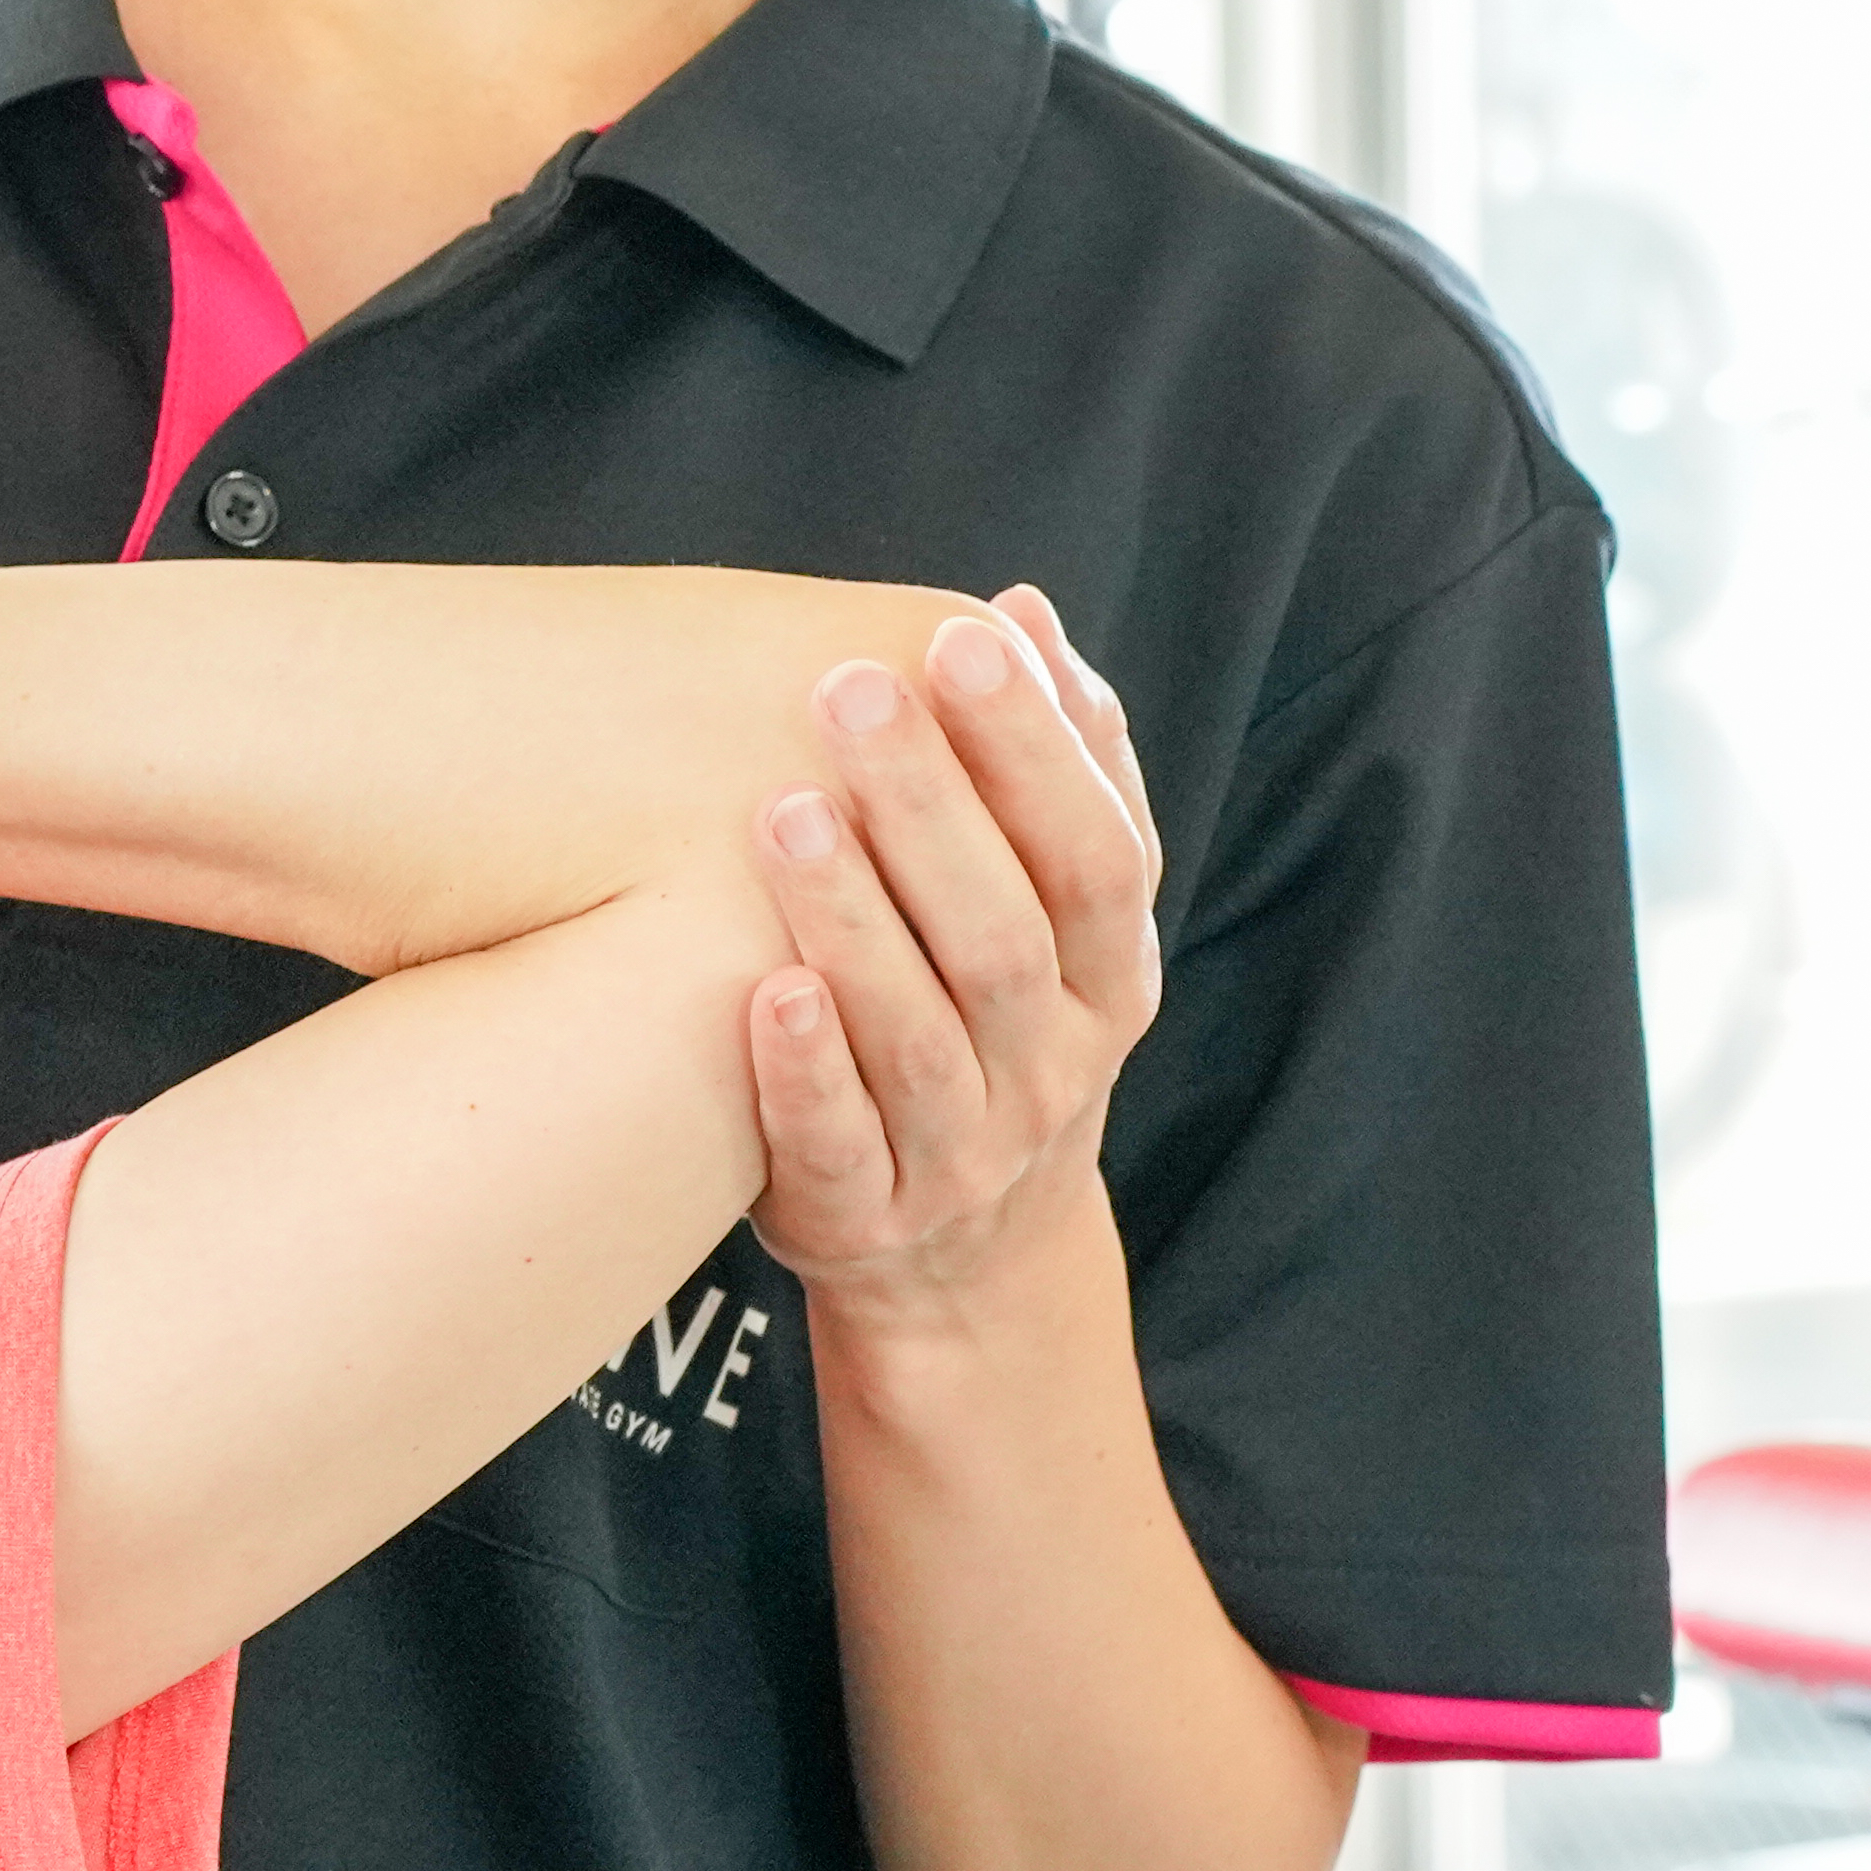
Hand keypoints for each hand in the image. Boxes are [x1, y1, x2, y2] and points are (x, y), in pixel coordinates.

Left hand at [740, 585, 1159, 1314]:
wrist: (967, 1261)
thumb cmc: (994, 1024)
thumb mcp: (1056, 919)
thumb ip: (1057, 769)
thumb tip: (1020, 610)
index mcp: (1105, 976)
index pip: (1094, 853)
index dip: (1035, 751)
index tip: (959, 638)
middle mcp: (1048, 1066)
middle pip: (1005, 933)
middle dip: (930, 805)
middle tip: (848, 691)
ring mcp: (961, 1150)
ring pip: (916, 1036)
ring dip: (853, 921)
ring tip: (783, 813)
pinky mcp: (864, 1215)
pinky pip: (837, 1145)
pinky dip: (804, 1073)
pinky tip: (765, 992)